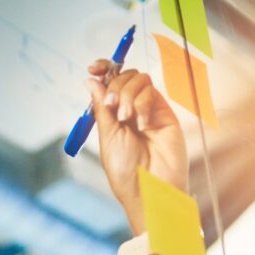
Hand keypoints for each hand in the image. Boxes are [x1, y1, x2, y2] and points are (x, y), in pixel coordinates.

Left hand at [85, 62, 187, 229]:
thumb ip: (101, 106)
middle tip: (112, 108)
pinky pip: (151, 92)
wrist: (149, 186)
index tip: (93, 68)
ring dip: (127, 96)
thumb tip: (91, 80)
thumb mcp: (107, 135)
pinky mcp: (164, 112)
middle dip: (114, 87)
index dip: (102, 71)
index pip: (106, 84)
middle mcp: (128, 110)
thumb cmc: (125, 169)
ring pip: (137, 80)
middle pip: (122, 77)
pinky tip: (143, 125)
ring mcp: (147, 109)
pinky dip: (143, 105)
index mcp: (111, 116)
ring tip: (127, 119)